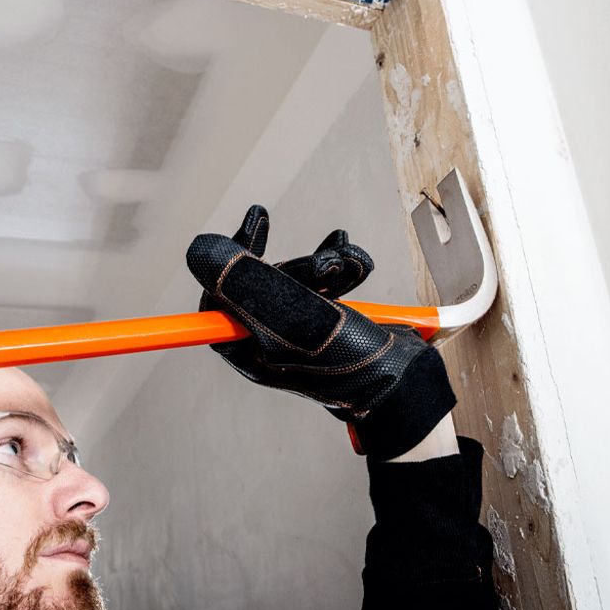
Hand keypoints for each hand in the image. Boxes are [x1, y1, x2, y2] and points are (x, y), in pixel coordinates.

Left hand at [186, 206, 455, 459]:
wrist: (408, 384)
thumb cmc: (352, 363)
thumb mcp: (298, 319)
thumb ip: (249, 284)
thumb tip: (200, 249)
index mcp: (249, 349)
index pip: (218, 297)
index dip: (233, 257)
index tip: (256, 225)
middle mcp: (269, 341)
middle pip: (264, 283)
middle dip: (300, 266)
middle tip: (326, 266)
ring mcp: (300, 331)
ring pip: (299, 279)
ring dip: (329, 265)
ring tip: (352, 268)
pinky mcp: (329, 321)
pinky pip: (326, 284)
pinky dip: (344, 270)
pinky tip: (358, 265)